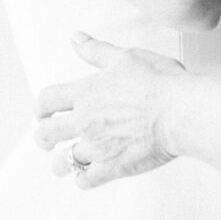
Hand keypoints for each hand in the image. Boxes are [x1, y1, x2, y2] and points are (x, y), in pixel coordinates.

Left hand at [35, 33, 184, 187]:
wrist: (180, 112)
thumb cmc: (159, 83)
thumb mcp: (126, 57)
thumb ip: (96, 51)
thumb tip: (76, 38)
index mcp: (86, 93)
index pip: (46, 100)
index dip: (39, 108)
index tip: (41, 113)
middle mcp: (85, 121)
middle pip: (46, 135)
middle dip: (43, 138)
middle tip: (47, 139)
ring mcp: (97, 147)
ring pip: (63, 162)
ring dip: (61, 162)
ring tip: (65, 162)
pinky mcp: (112, 167)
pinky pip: (86, 181)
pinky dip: (83, 179)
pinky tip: (88, 175)